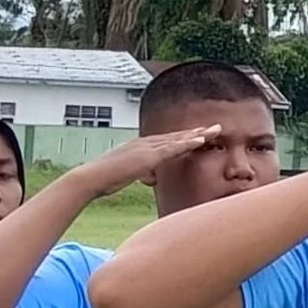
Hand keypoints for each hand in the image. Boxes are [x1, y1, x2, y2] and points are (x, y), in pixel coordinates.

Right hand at [65, 124, 216, 200]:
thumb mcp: (129, 175)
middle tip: (217, 127)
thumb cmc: (106, 180)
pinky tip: (200, 140)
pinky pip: (171, 148)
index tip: (202, 134)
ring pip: (177, 140)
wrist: (90, 178)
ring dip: (198, 134)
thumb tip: (151, 177)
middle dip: (197, 132)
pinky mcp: (147, 156)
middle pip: (176, 137)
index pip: (168, 141)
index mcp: (141, 147)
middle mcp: (145, 143)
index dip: (186, 137)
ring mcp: (146, 148)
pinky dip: (187, 143)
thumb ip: (143, 173)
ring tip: (215, 130)